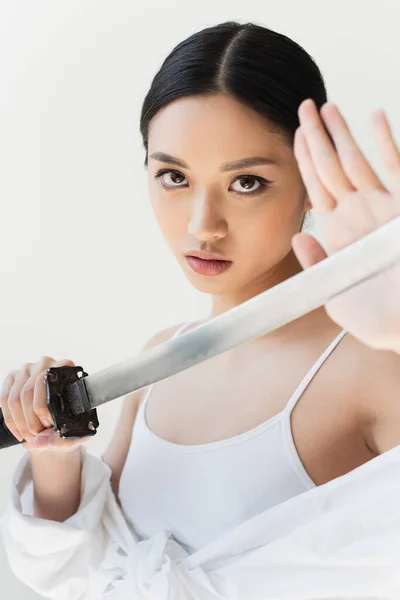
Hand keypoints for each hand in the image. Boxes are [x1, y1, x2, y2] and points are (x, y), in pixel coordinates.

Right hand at [0, 357, 93, 452]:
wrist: (56, 425)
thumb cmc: (68, 424)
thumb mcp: (72, 434)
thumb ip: (60, 439)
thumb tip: (40, 442)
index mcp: (66, 368)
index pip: (47, 385)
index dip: (43, 409)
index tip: (48, 426)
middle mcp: (47, 363)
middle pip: (28, 392)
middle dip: (30, 420)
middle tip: (37, 436)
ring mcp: (28, 368)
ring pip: (15, 398)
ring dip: (19, 423)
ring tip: (30, 437)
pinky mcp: (14, 376)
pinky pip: (4, 398)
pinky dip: (10, 419)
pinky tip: (19, 431)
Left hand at [292, 99, 399, 353]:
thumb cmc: (374, 318)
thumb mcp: (335, 294)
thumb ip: (316, 265)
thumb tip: (300, 238)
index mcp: (337, 233)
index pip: (315, 187)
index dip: (303, 160)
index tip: (292, 134)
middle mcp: (357, 215)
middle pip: (331, 167)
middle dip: (317, 137)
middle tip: (304, 106)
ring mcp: (382, 208)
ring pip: (358, 162)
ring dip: (344, 134)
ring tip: (327, 107)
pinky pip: (397, 168)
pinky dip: (386, 143)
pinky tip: (374, 116)